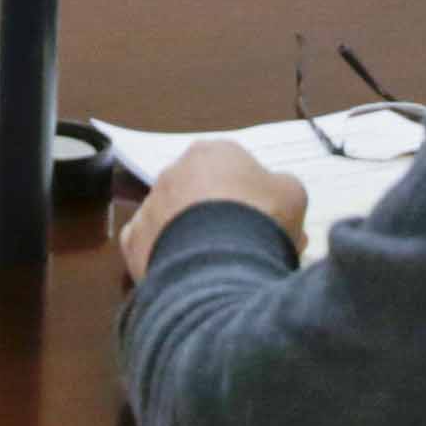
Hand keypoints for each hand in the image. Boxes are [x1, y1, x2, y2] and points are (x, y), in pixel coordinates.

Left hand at [118, 137, 307, 278]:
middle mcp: (174, 171)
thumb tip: (276, 196)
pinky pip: (150, 246)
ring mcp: (149, 205)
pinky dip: (165, 256)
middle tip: (243, 244)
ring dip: (190, 234)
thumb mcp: (293, 194)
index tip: (265, 219)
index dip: (251, 195)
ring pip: (173, 219)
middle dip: (219, 213)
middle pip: (199, 192)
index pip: (232, 167)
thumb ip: (280, 188)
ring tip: (216, 265)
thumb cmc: (261, 217)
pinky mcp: (133, 241)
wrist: (222, 261)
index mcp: (212, 151)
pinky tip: (185, 273)